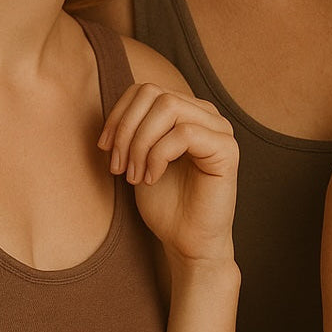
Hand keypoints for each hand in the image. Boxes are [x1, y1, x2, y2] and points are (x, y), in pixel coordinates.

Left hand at [98, 84, 237, 262]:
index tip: (104, 148)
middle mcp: (206, 114)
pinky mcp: (227, 149)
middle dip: (126, 129)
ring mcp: (220, 129)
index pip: (145, 90)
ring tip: (133, 176)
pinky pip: (184, 133)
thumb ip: (133, 129)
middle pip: (154, 94)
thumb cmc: (165, 203)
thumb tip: (112, 113)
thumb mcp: (138, 158)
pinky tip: (151, 179)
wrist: (187, 242)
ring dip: (140, 143)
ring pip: (168, 107)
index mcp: (186, 111)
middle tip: (118, 167)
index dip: (118, 115)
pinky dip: (158, 156)